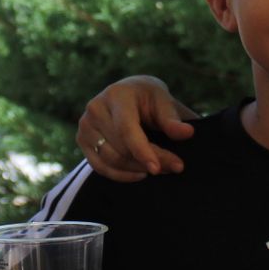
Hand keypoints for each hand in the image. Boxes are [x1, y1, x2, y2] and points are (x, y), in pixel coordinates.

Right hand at [76, 76, 196, 179]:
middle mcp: (96, 108)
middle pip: (121, 147)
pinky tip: (140, 174)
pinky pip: (100, 167)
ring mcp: (85, 125)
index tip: (157, 169)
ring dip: (137, 170)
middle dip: (149, 161)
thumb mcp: (162, 100)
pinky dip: (121, 175)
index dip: (142, 151)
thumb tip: (187, 133)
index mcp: (117, 95)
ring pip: (111, 160)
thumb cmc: (147, 97)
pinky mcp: (82, 140)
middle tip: (175, 167)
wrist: (126, 94)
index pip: (126, 129)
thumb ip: (172, 119)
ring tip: (160, 169)